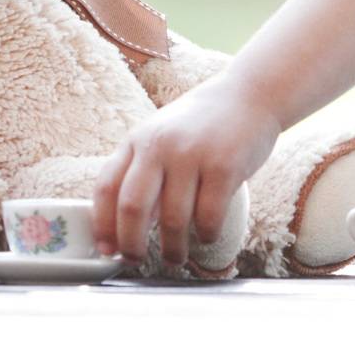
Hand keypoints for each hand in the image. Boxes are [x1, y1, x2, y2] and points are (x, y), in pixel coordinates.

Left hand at [93, 76, 280, 265]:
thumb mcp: (164, 135)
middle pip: (132, 207)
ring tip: (175, 256)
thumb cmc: (203, 124)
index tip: (106, 250)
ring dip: (172, 249)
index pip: (107, 186)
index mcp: (140, 139)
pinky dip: (205, 235)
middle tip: (136, 260)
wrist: (251, 94)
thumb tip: (126, 227)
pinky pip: (208, 217)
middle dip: (131, 244)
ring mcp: (193, 154)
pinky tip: (206, 234)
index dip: (102, 224)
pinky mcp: (225, 166)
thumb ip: (143, 171)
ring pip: (172, 220)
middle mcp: (161, 144)